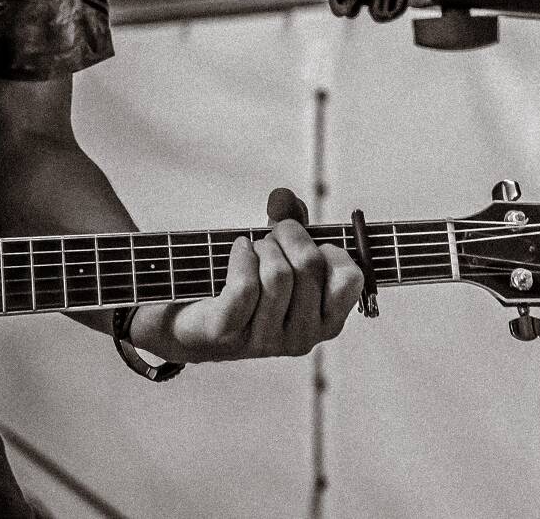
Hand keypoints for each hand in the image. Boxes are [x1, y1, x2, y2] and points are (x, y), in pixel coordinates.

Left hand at [128, 188, 361, 362]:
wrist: (190, 322)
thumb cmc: (247, 284)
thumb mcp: (280, 253)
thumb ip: (291, 222)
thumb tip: (283, 198)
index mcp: (326, 321)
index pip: (349, 278)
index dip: (327, 247)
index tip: (306, 242)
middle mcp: (303, 337)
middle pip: (308, 266)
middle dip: (287, 234)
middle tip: (272, 235)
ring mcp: (266, 341)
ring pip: (277, 275)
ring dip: (262, 247)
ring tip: (253, 248)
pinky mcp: (228, 333)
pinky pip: (245, 287)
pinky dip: (240, 257)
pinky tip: (237, 250)